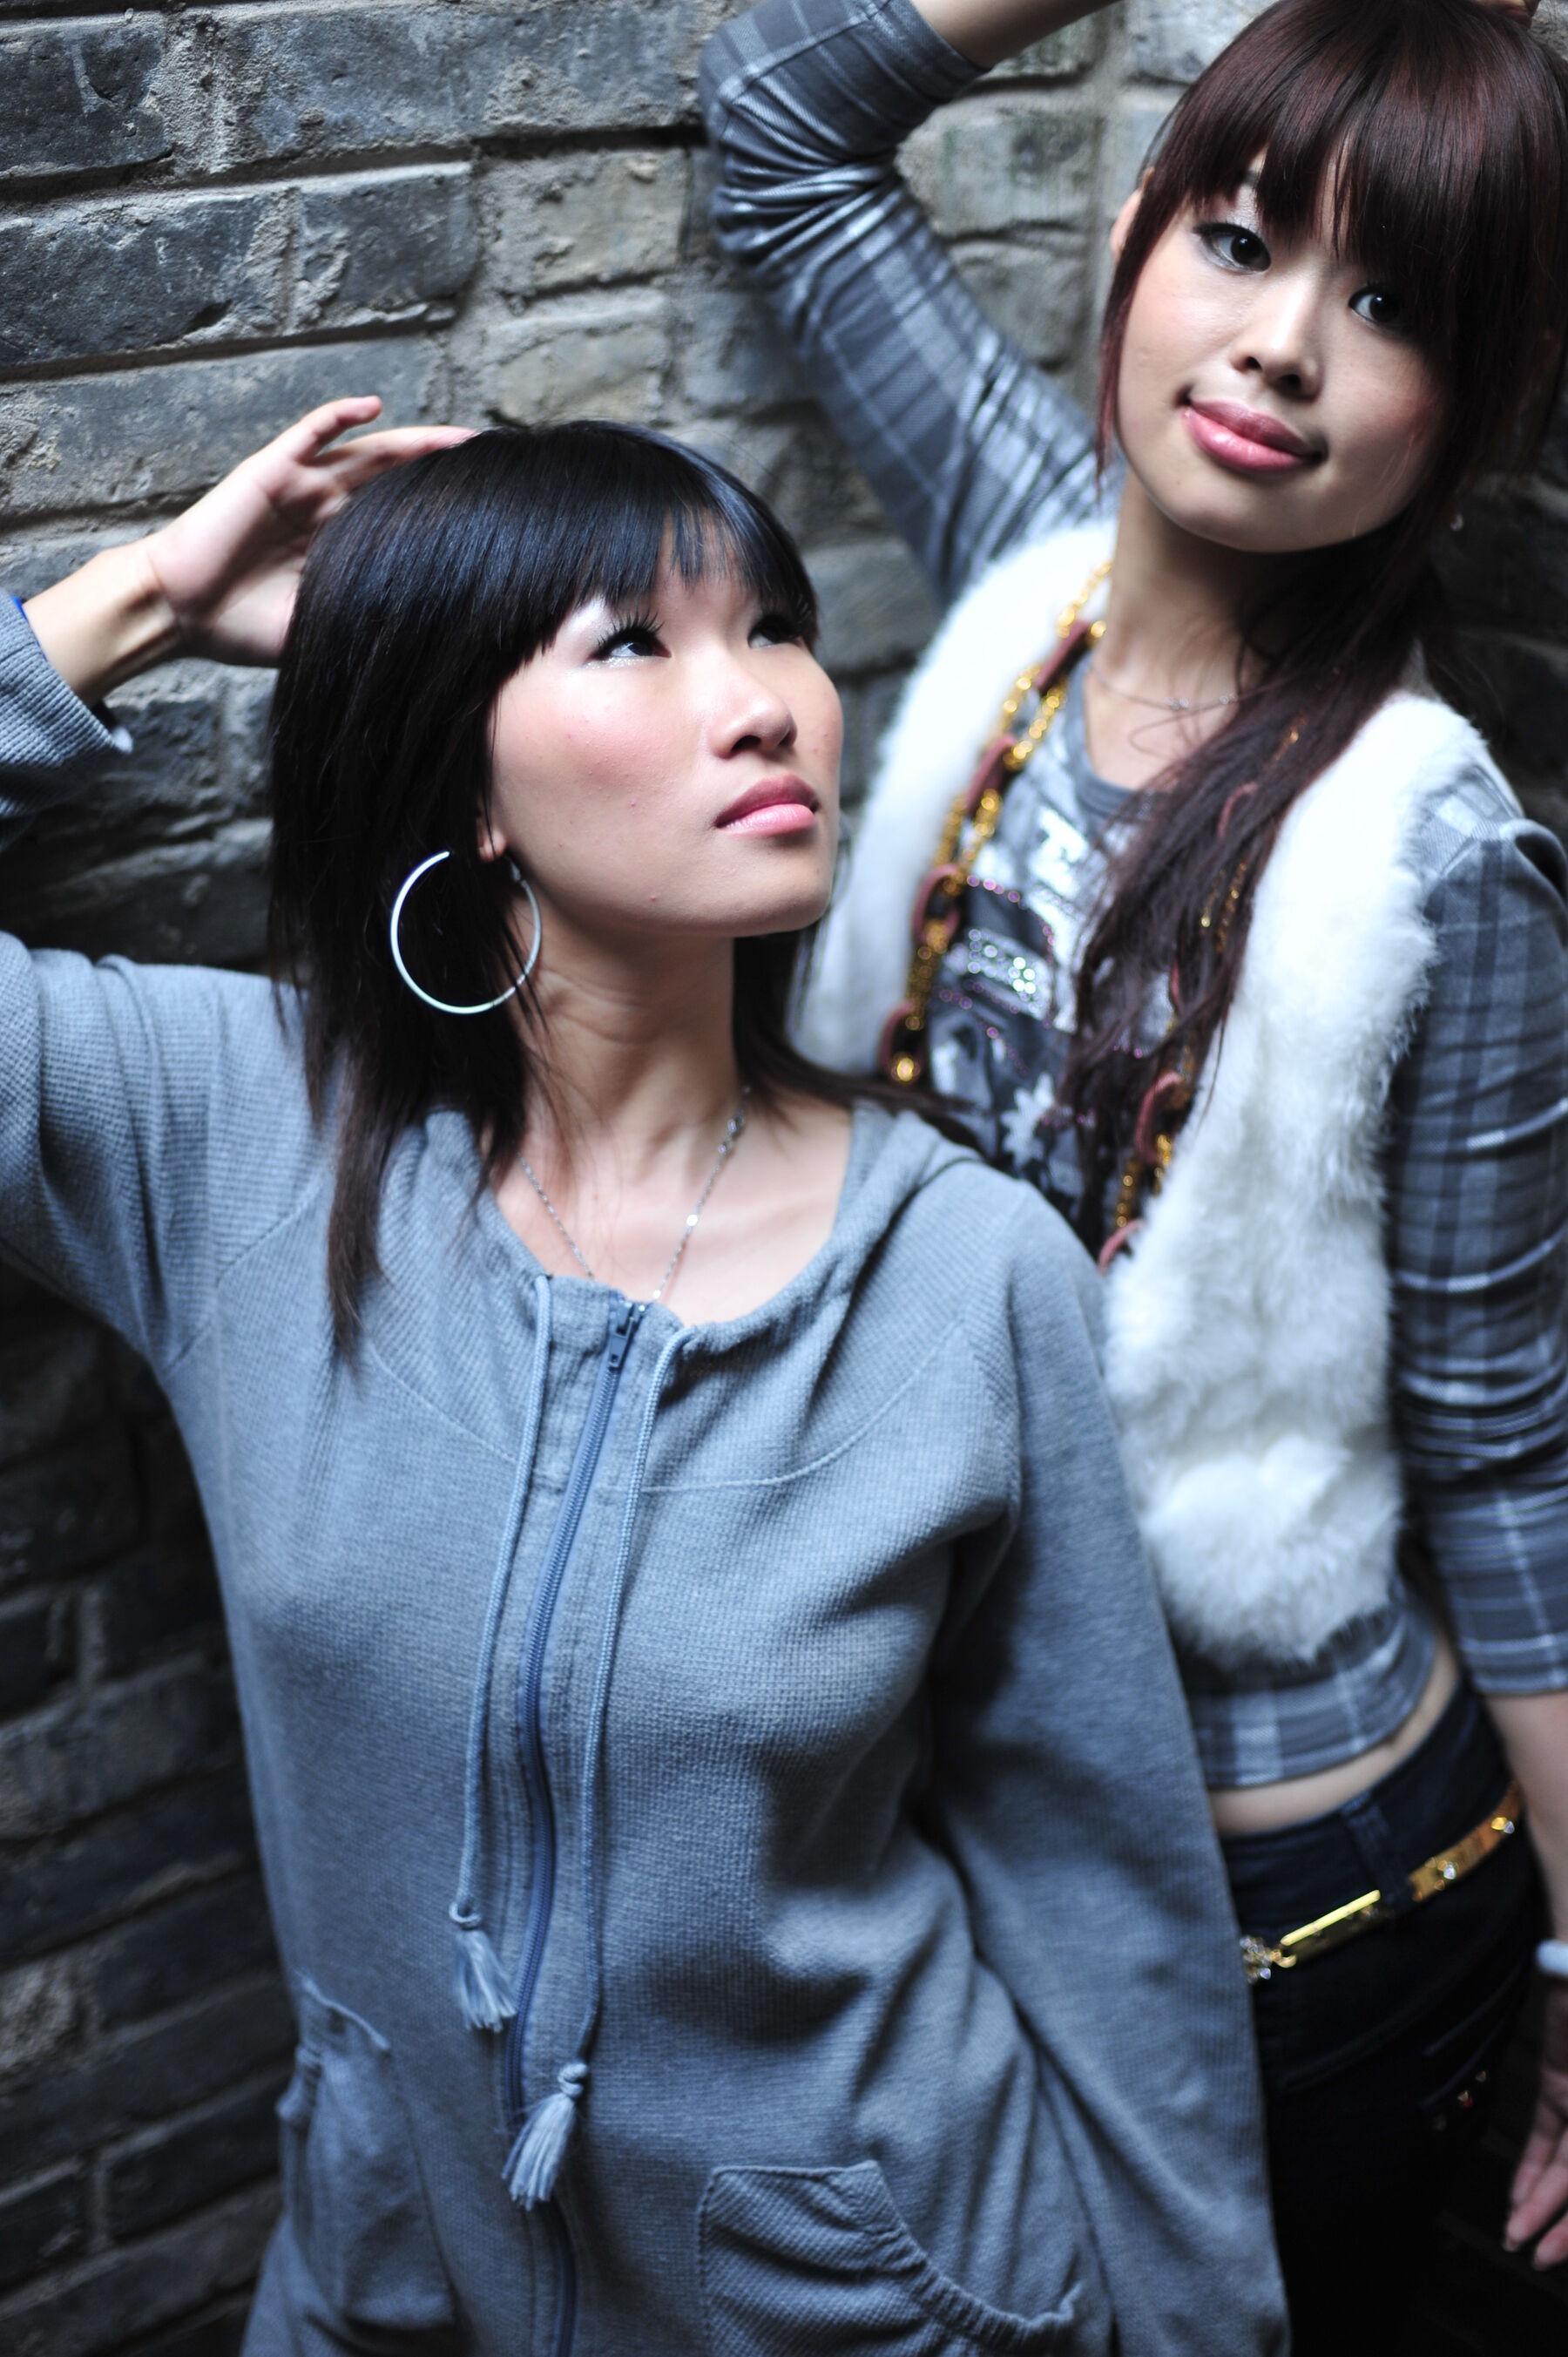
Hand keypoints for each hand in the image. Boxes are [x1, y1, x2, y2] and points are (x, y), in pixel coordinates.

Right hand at [141, 396, 471, 666]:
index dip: (442, 519)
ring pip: (368, 454)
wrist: (183, 613)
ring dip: (412, 444)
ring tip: (461, 441)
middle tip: (496, 472)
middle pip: (397, 483)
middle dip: (442, 477)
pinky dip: (339, 416)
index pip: (402, 524)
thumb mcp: (320, 628)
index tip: (493, 523)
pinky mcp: (271, 471)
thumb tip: (428, 637)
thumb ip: (364, 619)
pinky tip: (373, 405)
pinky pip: (308, 432)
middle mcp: (326, 510)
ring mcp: (301, 486)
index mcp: (339, 548)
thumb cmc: (242, 628)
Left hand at [1507, 1980, 1567, 2266]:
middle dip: (1564, 2228)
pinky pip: (1545, 2135)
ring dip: (1540, 2204)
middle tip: (1534, 2259)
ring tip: (1515, 2237)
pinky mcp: (1558, 2083)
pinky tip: (1516, 2199)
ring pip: (1565, 2168)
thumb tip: (1556, 2182)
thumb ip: (1567, 2144)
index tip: (1553, 2255)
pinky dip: (1531, 2168)